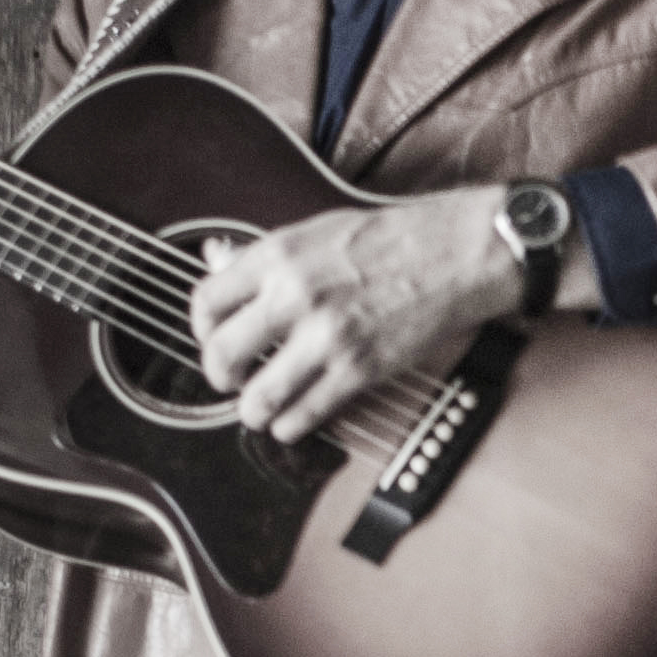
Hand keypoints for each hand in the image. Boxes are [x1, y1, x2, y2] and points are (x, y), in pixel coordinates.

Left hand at [186, 194, 532, 446]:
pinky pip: (304, 415)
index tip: (214, 339)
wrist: (454, 253)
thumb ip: (262, 254)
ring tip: (260, 409)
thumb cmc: (389, 239)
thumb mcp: (315, 230)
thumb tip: (214, 259)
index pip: (206, 302)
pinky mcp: (359, 369)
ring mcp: (326, 336)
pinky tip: (294, 419)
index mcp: (279, 255)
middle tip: (232, 380)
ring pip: (257, 398)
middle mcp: (295, 295)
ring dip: (252, 412)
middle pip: (221, 355)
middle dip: (220, 377)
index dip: (201, 330)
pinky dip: (290, 426)